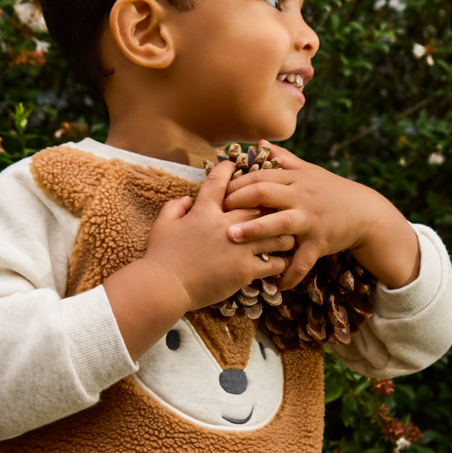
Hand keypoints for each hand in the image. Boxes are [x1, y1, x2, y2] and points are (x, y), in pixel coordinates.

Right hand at [142, 161, 293, 310]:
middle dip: (272, 206)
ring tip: (290, 237)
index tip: (235, 165)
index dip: (229, 170)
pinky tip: (284, 262)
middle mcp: (225, 225)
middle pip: (260, 206)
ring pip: (275, 234)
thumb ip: (175, 207)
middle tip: (281, 209)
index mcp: (204, 211)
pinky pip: (273, 263)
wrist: (164, 287)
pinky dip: (281, 262)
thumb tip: (188, 198)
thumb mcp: (163, 225)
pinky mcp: (245, 269)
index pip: (220, 182)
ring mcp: (238, 247)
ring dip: (284, 235)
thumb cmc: (161, 256)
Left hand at [222, 142, 420, 290]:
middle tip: (215, 212)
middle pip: (265, 193)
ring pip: (280, 224)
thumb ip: (283, 158)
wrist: (365, 212)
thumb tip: (260, 142)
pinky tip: (275, 284)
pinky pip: (303, 260)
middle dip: (238, 201)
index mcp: (294, 179)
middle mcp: (301, 196)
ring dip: (255, 231)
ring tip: (232, 238)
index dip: (235, 183)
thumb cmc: (331, 190)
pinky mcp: (320, 241)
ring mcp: (311, 219)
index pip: (259, 176)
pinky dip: (290, 274)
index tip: (215, 193)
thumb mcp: (309, 170)